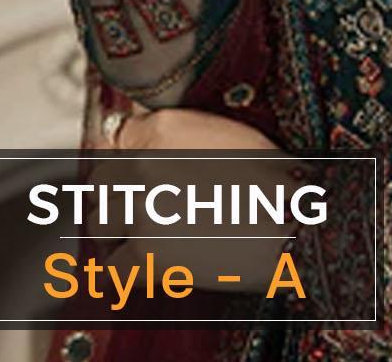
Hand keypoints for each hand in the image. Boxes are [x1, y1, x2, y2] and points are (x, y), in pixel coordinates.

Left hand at [88, 103, 294, 294]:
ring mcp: (140, 208)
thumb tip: (134, 141)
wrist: (292, 222)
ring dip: (118, 229)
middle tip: (146, 208)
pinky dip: (126, 266)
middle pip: (102, 179)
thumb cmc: (268, 179)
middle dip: (119, 194)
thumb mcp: (222, 134)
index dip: (129, 157)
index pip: (118, 137)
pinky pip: (112, 264)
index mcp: (163, 126)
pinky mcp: (145, 252)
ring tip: (148, 234)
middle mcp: (143, 160)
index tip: (138, 173)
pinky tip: (148, 261)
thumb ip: (175, 135)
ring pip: (100, 221)